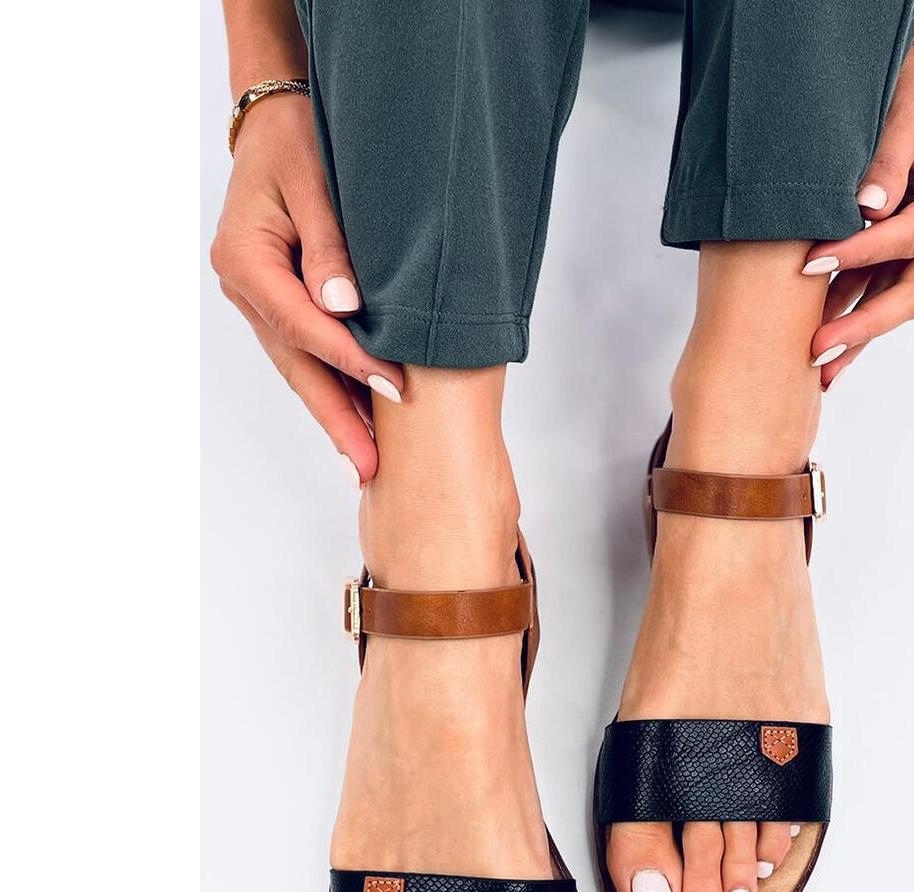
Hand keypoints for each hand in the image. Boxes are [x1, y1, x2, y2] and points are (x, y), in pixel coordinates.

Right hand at [210, 95, 402, 484]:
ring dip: (336, 414)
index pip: (303, 325)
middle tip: (369, 467)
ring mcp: (258, 302)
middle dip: (337, 419)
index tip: (392, 389)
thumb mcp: (316, 183)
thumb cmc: (300, 143)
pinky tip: (362, 420)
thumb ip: (330, 244)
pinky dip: (335, 387)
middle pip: (296, 366)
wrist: (279, 125)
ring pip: (300, 369)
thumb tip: (342, 305)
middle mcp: (245, 289)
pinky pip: (307, 355)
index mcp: (246, 261)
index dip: (349, 360)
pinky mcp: (278, 306)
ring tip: (368, 461)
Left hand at [803, 41, 913, 389]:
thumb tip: (865, 210)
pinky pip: (885, 288)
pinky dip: (855, 312)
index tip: (814, 264)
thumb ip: (886, 162)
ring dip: (858, 332)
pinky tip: (827, 342)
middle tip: (820, 349)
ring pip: (900, 299)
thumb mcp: (905, 113)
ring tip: (819, 367)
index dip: (863, 252)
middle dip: (866, 323)